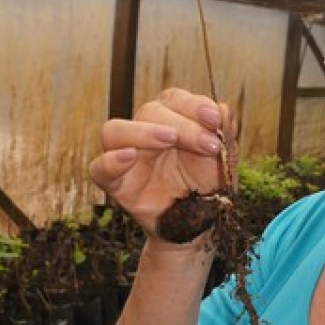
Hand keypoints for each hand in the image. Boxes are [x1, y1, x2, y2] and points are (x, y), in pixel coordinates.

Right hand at [89, 88, 236, 238]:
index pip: (173, 99)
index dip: (194, 105)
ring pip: (114, 130)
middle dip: (183, 124)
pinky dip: (110, 161)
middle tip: (209, 145)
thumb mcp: (224, 159)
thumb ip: (225, 133)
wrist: (201, 225)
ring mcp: (128, 158)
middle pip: (149, 111)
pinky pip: (99, 169)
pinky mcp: (116, 185)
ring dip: (143, 131)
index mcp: (172, 121)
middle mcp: (145, 133)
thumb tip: (223, 108)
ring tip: (169, 140)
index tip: (214, 119)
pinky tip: (129, 157)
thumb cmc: (209, 186)